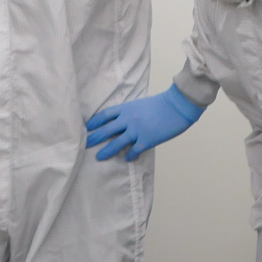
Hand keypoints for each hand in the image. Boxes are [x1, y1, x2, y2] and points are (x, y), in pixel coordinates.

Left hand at [85, 86, 205, 160]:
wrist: (177, 106)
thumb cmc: (162, 103)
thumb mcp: (140, 104)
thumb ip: (130, 112)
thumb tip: (123, 121)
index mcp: (126, 108)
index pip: (105, 115)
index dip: (95, 122)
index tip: (87, 128)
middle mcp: (128, 119)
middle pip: (106, 130)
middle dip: (94, 138)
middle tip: (84, 144)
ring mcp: (136, 130)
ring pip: (116, 143)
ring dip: (106, 151)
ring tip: (99, 157)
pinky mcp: (146, 140)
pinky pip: (134, 150)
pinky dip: (130, 155)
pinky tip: (127, 158)